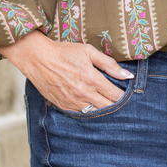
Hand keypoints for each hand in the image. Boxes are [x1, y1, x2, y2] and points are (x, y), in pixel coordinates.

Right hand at [0, 32, 132, 111]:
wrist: (38, 58)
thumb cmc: (64, 52)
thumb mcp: (88, 51)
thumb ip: (109, 64)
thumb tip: (127, 75)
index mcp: (92, 79)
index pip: (115, 95)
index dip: (124, 96)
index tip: (128, 95)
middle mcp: (84, 94)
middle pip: (107, 107)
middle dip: (116, 105)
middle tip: (121, 103)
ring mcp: (73, 102)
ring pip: (95, 113)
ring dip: (103, 110)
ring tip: (108, 105)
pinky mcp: (64, 106)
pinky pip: (81, 114)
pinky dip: (89, 112)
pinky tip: (92, 106)